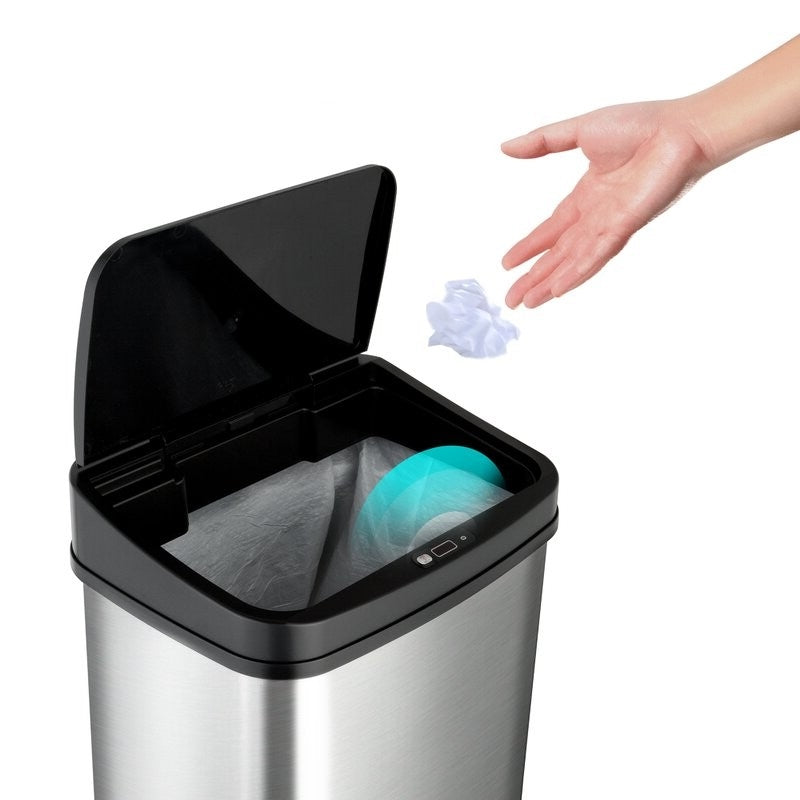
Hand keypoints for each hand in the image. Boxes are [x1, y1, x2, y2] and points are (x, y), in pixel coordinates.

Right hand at [501, 100, 714, 308]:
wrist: (682, 128)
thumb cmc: (642, 124)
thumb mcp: (578, 130)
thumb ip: (542, 141)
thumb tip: (505, 148)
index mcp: (587, 195)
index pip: (552, 229)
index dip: (530, 247)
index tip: (508, 264)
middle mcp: (596, 216)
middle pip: (557, 254)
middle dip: (533, 277)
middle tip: (511, 299)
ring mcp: (610, 225)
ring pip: (572, 262)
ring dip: (548, 284)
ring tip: (527, 304)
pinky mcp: (624, 227)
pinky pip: (595, 255)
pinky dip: (575, 273)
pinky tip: (557, 290)